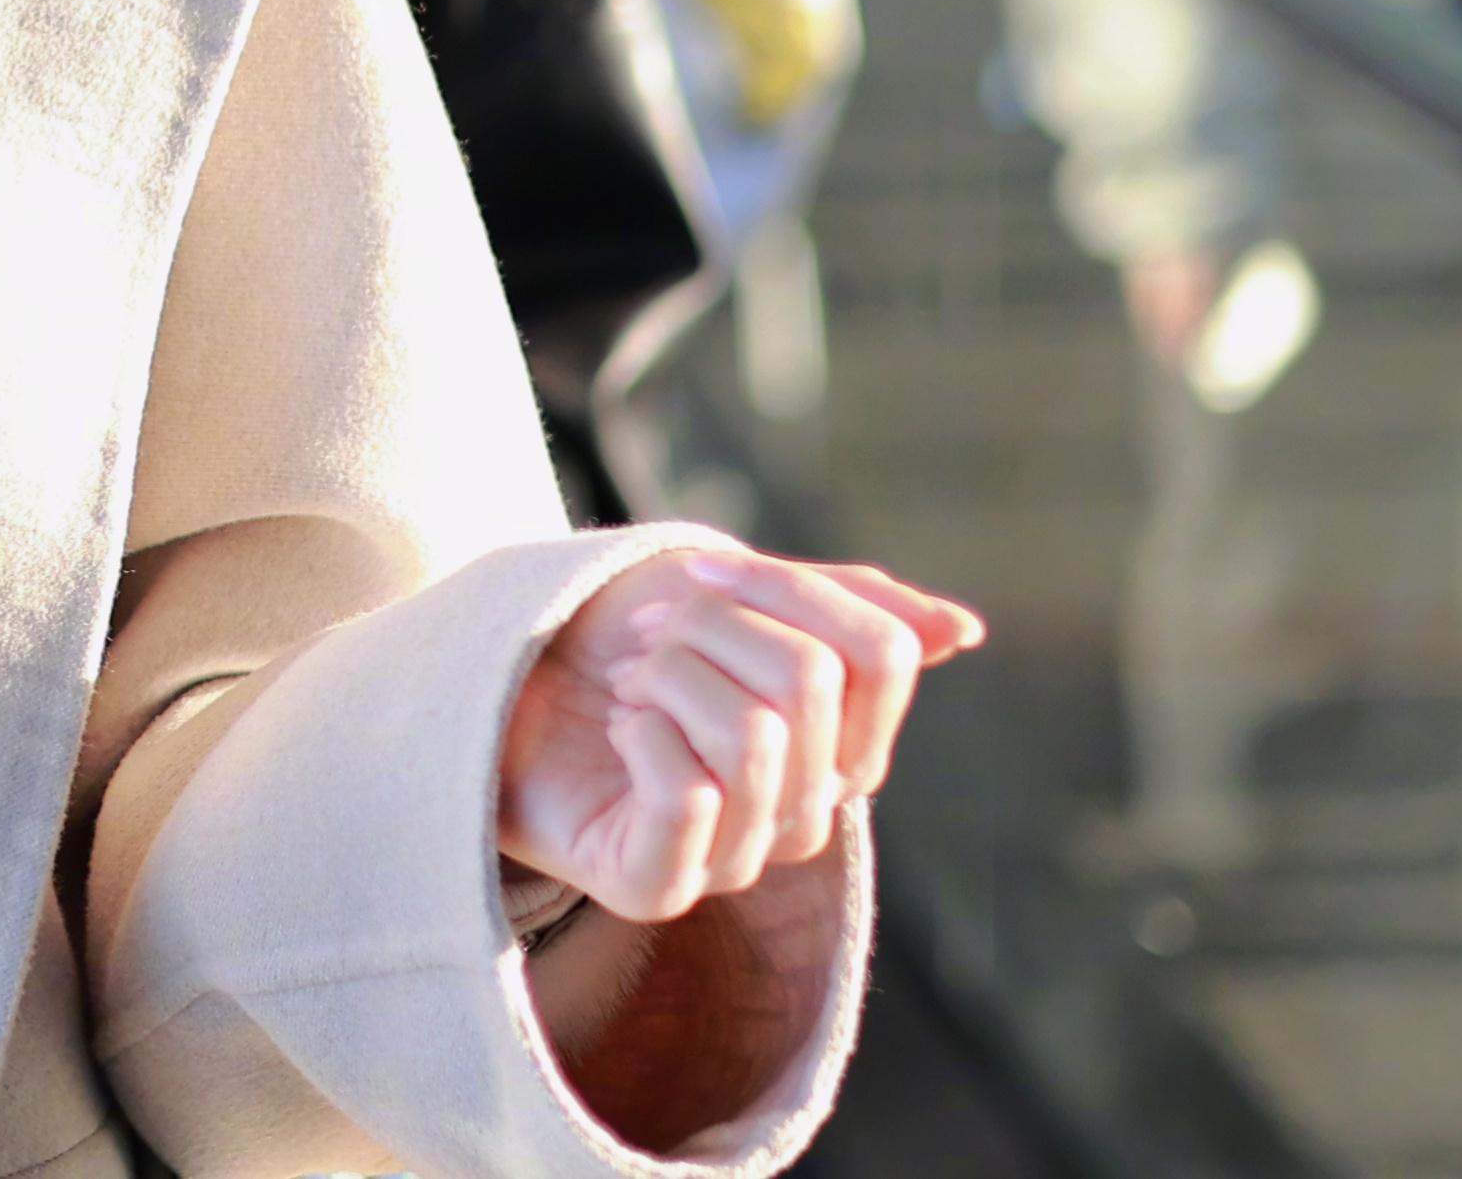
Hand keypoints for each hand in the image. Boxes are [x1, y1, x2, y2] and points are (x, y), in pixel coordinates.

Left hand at [497, 550, 982, 922]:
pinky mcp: (660, 887)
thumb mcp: (726, 599)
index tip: (693, 573)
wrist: (496, 687)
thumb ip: (842, 608)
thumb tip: (964, 630)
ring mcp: (736, 859)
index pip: (882, 653)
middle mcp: (806, 813)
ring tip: (626, 685)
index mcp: (840, 745)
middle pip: (809, 682)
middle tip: (642, 637)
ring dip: (667, 677)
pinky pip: (692, 798)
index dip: (789, 589)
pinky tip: (619, 730)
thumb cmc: (613, 643)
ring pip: (753, 736)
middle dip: (708, 628)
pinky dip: (644, 735)